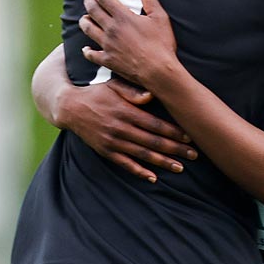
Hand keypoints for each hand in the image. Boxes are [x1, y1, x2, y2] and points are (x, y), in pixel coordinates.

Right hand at [56, 76, 195, 182]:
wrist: (70, 107)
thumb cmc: (97, 92)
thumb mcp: (114, 85)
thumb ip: (133, 91)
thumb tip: (151, 95)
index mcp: (126, 111)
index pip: (155, 124)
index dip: (173, 131)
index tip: (189, 136)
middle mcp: (120, 128)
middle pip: (153, 141)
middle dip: (175, 149)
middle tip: (194, 155)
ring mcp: (113, 142)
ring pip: (142, 154)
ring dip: (162, 162)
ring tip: (180, 168)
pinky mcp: (106, 151)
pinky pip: (125, 164)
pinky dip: (139, 171)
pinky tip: (153, 178)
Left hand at [79, 0, 181, 93]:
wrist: (158, 71)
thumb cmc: (161, 44)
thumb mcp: (159, 17)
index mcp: (123, 17)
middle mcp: (111, 29)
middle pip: (93, 11)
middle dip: (89, 2)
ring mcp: (107, 45)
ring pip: (88, 30)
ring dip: (84, 21)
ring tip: (84, 18)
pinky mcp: (108, 60)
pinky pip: (91, 54)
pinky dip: (87, 51)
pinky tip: (86, 48)